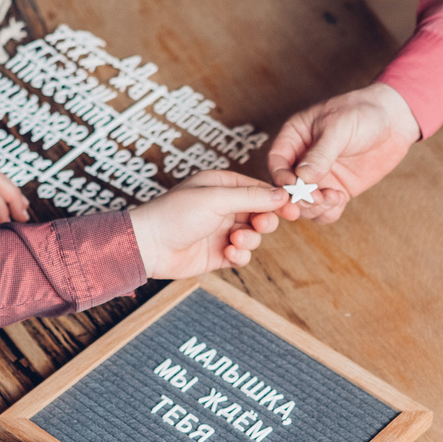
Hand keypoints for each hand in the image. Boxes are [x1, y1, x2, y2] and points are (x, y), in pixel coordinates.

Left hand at [128, 171, 285, 276]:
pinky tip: (229, 253)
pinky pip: (242, 255)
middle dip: (264, 221)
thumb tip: (282, 194)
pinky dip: (240, 256)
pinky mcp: (218, 253)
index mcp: (222, 185)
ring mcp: (221, 231)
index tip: (293, 208)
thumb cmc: (174, 214)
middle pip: (261, 213)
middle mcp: (223, 207)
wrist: (148, 246)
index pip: (259, 189)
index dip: (277, 199)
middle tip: (260, 226)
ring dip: (249, 240)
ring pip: (254, 236)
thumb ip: (251, 197)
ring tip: (233, 241)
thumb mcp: (216, 199)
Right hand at [265, 82, 419, 221]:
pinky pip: (325, 210)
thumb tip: (301, 179)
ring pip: (304, 204)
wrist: (394, 120)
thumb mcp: (338, 127)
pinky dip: (328, 212)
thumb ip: (320, 154)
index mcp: (294, 138)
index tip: (294, 187)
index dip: (281, 178)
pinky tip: (341, 199)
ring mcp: (320, 177)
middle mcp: (302, 160)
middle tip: (315, 199)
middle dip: (298, 198)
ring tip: (334, 197)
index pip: (277, 163)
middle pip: (287, 189)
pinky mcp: (337, 189)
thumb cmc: (362, 112)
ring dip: (314, 207)